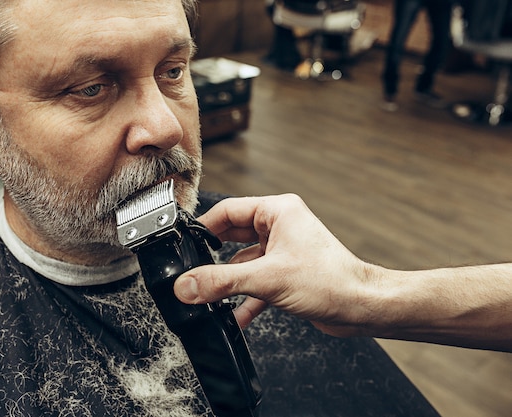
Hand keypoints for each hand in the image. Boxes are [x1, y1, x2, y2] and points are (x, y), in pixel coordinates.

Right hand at [174, 194, 374, 332]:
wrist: (361, 307)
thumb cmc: (331, 281)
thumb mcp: (267, 279)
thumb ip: (221, 282)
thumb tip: (187, 285)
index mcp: (278, 211)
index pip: (228, 211)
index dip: (204, 226)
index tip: (184, 242)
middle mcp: (280, 227)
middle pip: (233, 236)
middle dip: (213, 256)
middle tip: (191, 270)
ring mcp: (283, 251)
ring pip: (243, 262)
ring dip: (228, 282)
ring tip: (208, 296)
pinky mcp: (286, 273)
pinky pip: (256, 282)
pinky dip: (244, 298)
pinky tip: (233, 316)